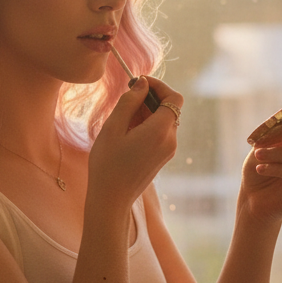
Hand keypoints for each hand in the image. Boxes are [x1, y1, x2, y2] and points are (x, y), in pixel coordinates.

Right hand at [88, 76, 180, 208]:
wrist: (111, 199)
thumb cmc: (107, 164)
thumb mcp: (113, 128)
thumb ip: (129, 102)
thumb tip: (142, 84)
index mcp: (160, 131)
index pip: (174, 97)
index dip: (159, 85)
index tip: (139, 83)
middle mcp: (170, 141)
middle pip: (170, 108)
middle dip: (150, 99)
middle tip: (126, 101)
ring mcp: (168, 151)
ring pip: (165, 121)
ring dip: (148, 113)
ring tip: (123, 121)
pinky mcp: (163, 158)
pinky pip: (161, 134)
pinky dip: (148, 126)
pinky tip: (128, 134)